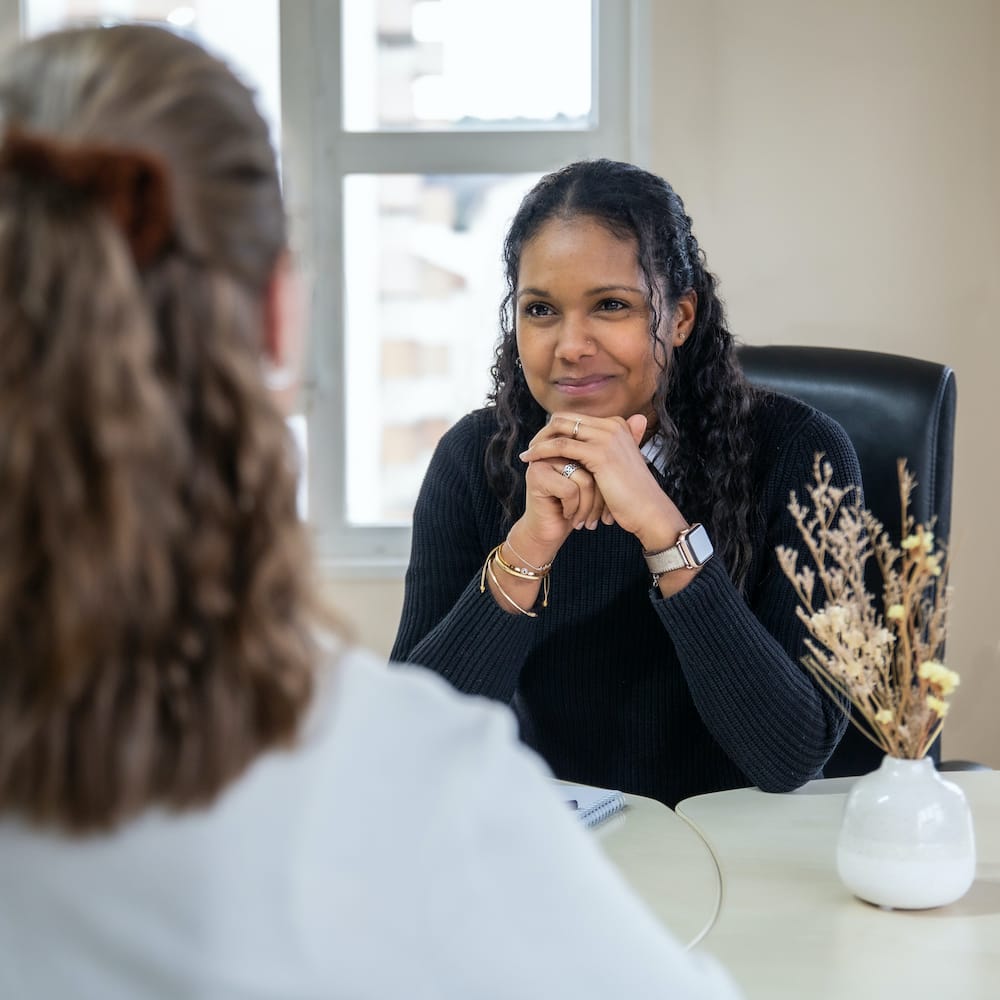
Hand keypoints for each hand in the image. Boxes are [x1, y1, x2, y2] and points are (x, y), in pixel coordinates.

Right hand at [515, 445, 609, 556]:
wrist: (551, 533)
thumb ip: (605, 460)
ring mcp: (544, 460)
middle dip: (600, 496)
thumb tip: (638, 432)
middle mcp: (557, 449)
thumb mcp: (596, 482)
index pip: (602, 456)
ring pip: (585, 479)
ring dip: (588, 506)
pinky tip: (566, 515)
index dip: (607, 484)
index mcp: (572, 445)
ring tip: (582, 519)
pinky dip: (574, 508)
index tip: (606, 506)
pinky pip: (570, 490)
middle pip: (595, 466)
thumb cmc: (576, 509)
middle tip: (598, 517)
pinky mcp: (537, 476)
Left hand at [518, 412, 687, 549]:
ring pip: (560, 429)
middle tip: (531, 449)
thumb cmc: (631, 495)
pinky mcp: (600, 453)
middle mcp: (613, 425)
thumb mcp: (617, 467)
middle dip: (544, 432)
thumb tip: (583, 452)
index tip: (541, 443)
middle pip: (565, 418)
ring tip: (527, 456)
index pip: (575, 418)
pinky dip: (542, 451)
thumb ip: (603, 454)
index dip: (555, 429)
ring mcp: (607, 437)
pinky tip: (531, 461)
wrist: (648, 511)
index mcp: (617, 425)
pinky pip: (560, 446)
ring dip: (539, 441)